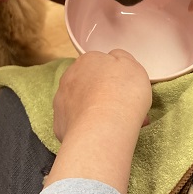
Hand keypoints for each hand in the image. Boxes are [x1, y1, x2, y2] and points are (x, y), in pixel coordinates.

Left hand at [46, 50, 151, 193]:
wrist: (104, 129)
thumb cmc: (122, 94)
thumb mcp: (133, 66)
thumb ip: (122, 58)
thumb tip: (116, 59)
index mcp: (87, 60)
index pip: (102, 65)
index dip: (117, 78)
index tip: (128, 90)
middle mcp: (70, 77)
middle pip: (90, 84)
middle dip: (105, 95)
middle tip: (123, 108)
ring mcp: (61, 101)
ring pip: (82, 104)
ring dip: (96, 111)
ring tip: (114, 125)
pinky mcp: (59, 124)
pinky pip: (76, 124)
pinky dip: (87, 128)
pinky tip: (101, 134)